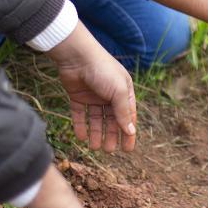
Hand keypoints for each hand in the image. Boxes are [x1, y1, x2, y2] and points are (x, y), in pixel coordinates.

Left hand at [48, 23, 136, 151]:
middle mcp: (109, 94)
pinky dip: (80, 126)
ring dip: (96, 133)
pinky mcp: (78, 96)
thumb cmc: (102, 70)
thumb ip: (123, 112)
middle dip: (111, 135)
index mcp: (123, 91)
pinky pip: (80, 114)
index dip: (128, 133)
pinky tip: (81, 137)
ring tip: (94, 147)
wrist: (77, 56)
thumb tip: (131, 131)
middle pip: (111, 120)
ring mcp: (93, 96)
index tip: (127, 150)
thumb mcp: (118, 91)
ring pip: (96, 119)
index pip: (128, 116)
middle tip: (108, 151)